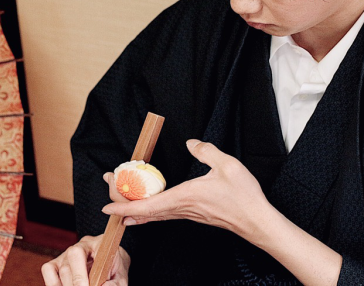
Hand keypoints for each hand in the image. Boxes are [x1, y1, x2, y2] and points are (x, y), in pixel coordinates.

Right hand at [41, 234, 130, 285]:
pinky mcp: (57, 263)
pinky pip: (48, 271)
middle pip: (67, 267)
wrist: (112, 261)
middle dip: (74, 285)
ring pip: (60, 272)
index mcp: (96, 243)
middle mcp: (79, 245)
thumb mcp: (120, 276)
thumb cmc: (115, 269)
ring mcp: (67, 253)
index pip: (78, 254)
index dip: (78, 275)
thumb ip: (115, 284)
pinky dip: (53, 284)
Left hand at [102, 139, 270, 239]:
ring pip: (153, 214)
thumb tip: (191, 142)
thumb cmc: (243, 196)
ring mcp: (187, 214)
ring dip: (135, 208)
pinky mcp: (193, 216)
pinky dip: (149, 211)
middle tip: (107, 191)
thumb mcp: (226, 165)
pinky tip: (146, 209)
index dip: (124, 206)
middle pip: (144, 211)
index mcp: (184, 197)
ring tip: (120, 199)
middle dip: (122, 203)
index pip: (146, 205)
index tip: (107, 205)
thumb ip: (206, 151)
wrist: (256, 221)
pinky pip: (164, 214)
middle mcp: (181, 209)